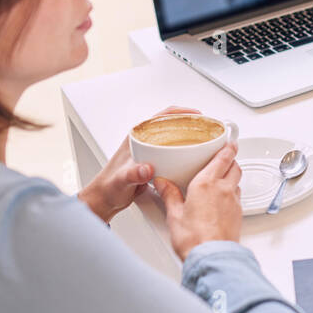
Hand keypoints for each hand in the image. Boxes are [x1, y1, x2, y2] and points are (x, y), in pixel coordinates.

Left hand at [78, 105, 199, 222]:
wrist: (105, 200)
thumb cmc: (108, 187)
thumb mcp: (121, 180)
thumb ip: (132, 174)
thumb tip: (146, 169)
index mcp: (136, 137)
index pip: (162, 116)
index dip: (181, 112)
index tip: (197, 115)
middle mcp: (145, 141)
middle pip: (172, 125)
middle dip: (190, 124)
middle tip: (207, 128)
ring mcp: (150, 152)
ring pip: (174, 138)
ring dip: (189, 138)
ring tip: (205, 142)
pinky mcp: (155, 163)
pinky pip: (174, 153)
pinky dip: (185, 153)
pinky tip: (193, 160)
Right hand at [153, 143, 242, 260]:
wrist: (211, 257)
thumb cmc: (193, 239)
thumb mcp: (174, 214)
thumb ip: (170, 195)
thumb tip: (163, 184)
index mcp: (206, 184)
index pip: (223, 158)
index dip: (228, 147)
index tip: (229, 142)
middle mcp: (224, 189)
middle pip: (235, 166)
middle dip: (231, 160)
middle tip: (225, 157)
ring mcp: (234, 202)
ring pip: (238, 181)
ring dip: (232, 176)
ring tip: (221, 179)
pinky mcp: (238, 214)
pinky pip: (238, 197)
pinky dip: (232, 192)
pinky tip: (222, 200)